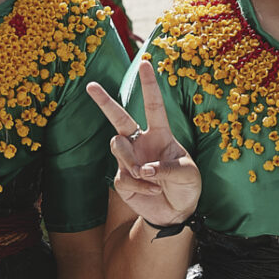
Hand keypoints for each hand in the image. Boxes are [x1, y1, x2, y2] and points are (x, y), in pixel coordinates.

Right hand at [86, 60, 200, 227]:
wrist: (176, 214)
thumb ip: (168, 168)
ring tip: (148, 176)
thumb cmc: (186, 187)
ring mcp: (129, 160)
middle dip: (104, 102)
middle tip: (90, 85)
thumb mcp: (188, 174)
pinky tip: (152, 191)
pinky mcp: (122, 179)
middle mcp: (142, 143)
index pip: (153, 106)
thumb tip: (143, 168)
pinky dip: (140, 185)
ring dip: (132, 161)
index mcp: (160, 135)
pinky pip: (124, 176)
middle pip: (119, 118)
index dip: (149, 86)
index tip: (145, 64)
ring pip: (117, 147)